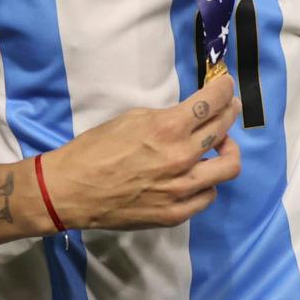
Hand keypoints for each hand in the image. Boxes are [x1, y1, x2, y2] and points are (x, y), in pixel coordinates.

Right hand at [40, 74, 241, 231]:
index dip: (224, 90)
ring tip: (219, 145)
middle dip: (230, 112)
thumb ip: (167, 118)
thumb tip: (190, 116)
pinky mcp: (176, 214)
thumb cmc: (95, 149)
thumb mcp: (132, 119)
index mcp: (168, 128)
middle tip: (228, 108)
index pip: (213, 103)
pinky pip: (208, 195)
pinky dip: (207, 182)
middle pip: (225, 129)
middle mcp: (182, 157)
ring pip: (229, 166)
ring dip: (228, 150)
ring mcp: (181, 189)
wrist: (69, 191)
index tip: (226, 86)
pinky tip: (198, 176)